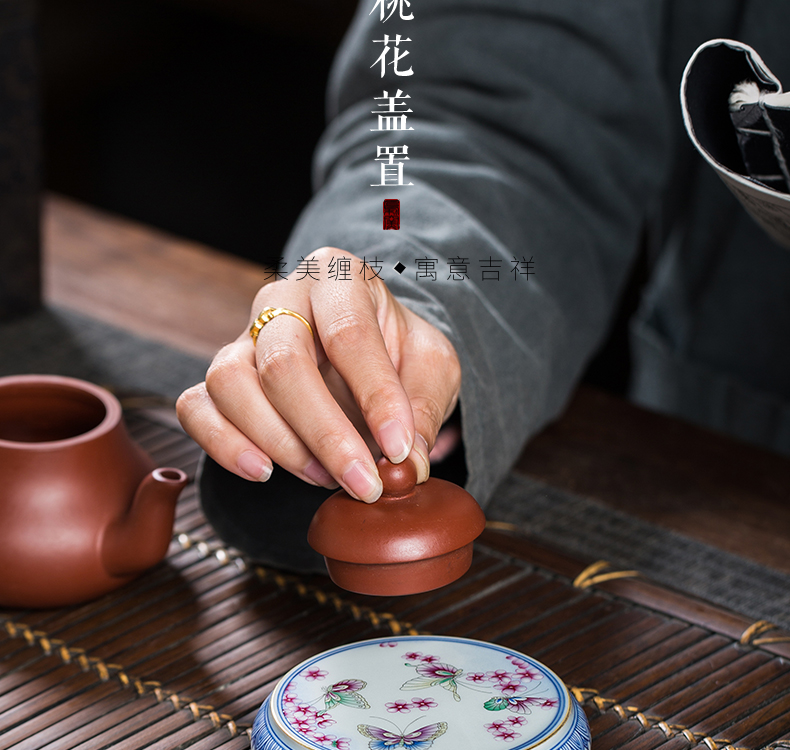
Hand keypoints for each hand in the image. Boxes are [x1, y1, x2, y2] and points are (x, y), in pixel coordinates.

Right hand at [176, 247, 460, 502]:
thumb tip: (409, 465)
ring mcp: (243, 335)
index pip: (350, 334)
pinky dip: (223, 444)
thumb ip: (423, 408)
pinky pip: (196, 406)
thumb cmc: (397, 350)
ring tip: (323, 476)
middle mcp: (282, 298)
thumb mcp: (431, 365)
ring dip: (278, 442)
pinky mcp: (220, 375)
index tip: (399, 450)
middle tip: (361, 482)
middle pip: (283, 361)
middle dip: (325, 433)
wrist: (363, 352)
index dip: (375, 396)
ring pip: (231, 382)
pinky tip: (263, 471)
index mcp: (339, 277)